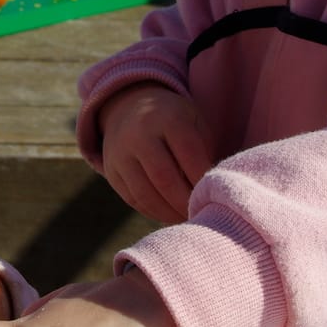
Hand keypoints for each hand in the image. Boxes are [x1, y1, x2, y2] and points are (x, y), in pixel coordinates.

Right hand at [96, 84, 214, 224]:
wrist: (130, 107)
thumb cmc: (175, 121)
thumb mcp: (193, 122)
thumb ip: (203, 151)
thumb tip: (211, 192)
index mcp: (167, 118)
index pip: (189, 153)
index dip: (203, 179)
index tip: (215, 194)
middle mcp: (139, 134)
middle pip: (164, 177)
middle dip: (185, 202)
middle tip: (201, 214)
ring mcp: (120, 153)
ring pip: (145, 193)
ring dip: (169, 213)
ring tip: (186, 218)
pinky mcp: (111, 171)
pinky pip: (133, 199)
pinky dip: (153, 212)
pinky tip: (169, 215)